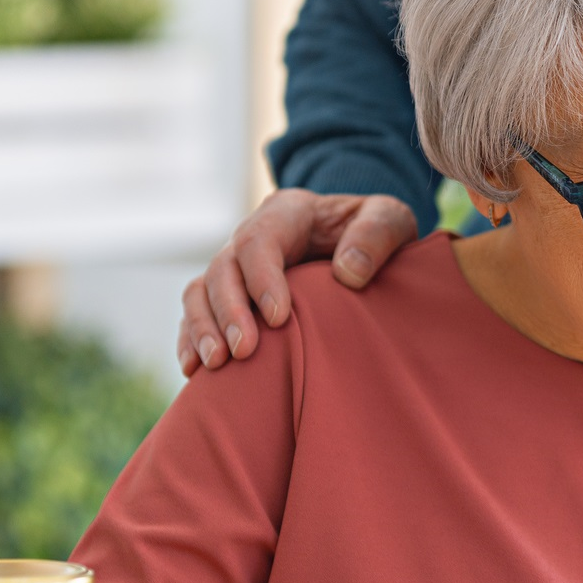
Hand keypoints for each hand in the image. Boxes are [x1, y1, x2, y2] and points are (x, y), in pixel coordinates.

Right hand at [177, 189, 417, 374]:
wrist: (364, 244)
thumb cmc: (377, 231)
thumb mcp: (392, 219)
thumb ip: (376, 235)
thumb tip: (347, 273)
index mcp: (288, 212)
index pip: (259, 240)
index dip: (261, 278)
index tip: (279, 317)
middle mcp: (253, 236)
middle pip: (222, 268)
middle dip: (228, 311)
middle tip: (244, 351)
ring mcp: (236, 266)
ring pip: (200, 290)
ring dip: (203, 328)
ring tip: (216, 365)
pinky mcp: (229, 295)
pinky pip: (197, 313)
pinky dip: (191, 339)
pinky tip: (195, 371)